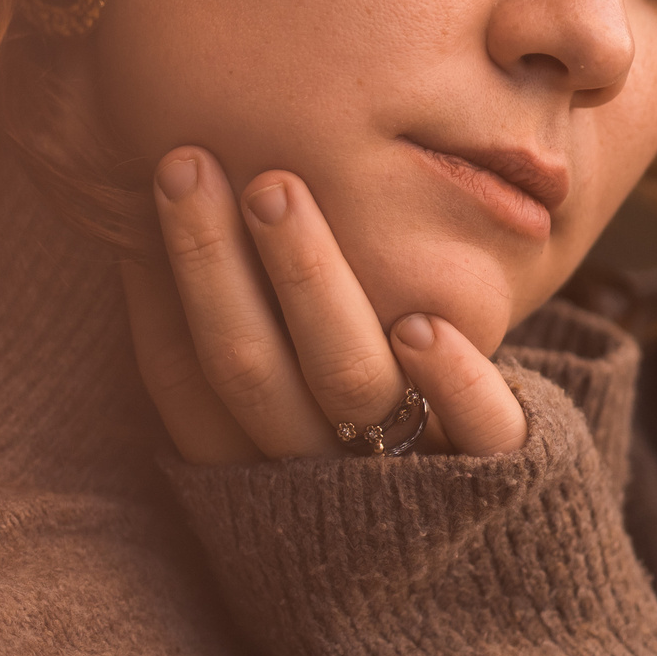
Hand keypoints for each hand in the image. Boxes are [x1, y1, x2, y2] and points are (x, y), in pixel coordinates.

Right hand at [121, 147, 527, 464]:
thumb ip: (245, 286)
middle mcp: (319, 468)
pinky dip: (450, 379)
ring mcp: (405, 468)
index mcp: (255, 449)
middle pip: (247, 368)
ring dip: (306, 279)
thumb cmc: (373, 379)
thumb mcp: (298, 348)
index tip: (161, 171)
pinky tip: (421, 326)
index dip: (161, 283)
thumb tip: (154, 175)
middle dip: (212, 260)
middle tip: (190, 162)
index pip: (183, 377)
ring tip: (275, 189)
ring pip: (347, 380)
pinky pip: (477, 432)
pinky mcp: (495, 462)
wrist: (502, 493)